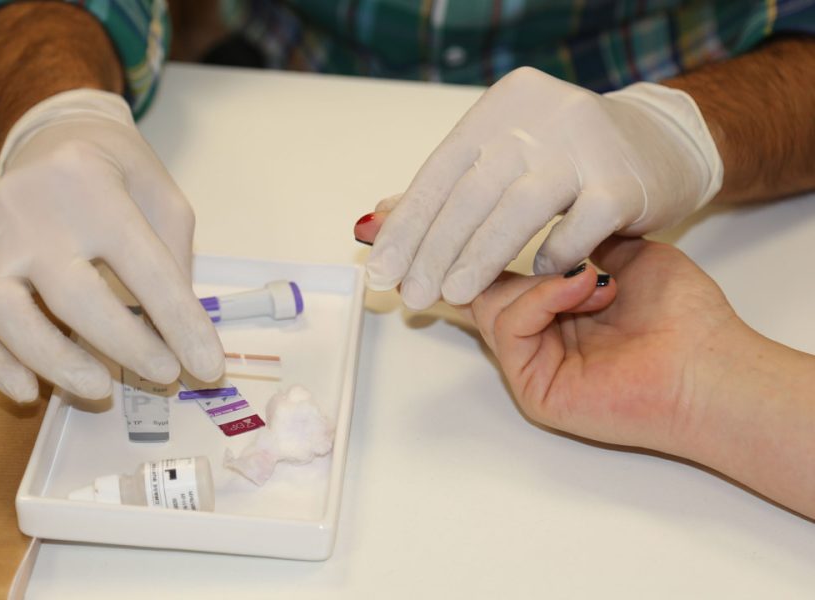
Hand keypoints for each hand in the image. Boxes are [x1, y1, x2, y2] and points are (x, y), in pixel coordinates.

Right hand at [0, 90, 223, 401]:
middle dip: (124, 344)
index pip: (144, 266)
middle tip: (163, 374)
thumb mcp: (163, 198)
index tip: (207, 367)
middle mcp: (33, 208)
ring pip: (0, 309)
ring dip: (50, 359)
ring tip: (97, 388)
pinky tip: (27, 390)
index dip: (180, 323)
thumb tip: (179, 339)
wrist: (53, 134)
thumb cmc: (117, 171)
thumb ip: (173, 261)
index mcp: (95, 186)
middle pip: (72, 292)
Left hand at [364, 66, 722, 308]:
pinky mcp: (625, 180)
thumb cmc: (568, 159)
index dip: (407, 225)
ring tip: (454, 296)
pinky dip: (552, 258)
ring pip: (519, 208)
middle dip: (435, 250)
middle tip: (411, 293)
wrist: (664, 143)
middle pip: (473, 191)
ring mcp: (587, 144)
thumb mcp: (502, 159)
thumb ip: (444, 191)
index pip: (441, 171)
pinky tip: (533, 280)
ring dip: (480, 258)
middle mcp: (542, 116)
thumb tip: (374, 226)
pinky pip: (579, 228)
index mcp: (502, 108)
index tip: (381, 269)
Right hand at [466, 237, 739, 455]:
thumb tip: (560, 216)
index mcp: (558, 315)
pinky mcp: (534, 389)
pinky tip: (583, 286)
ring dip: (541, 280)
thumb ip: (587, 239)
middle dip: (517, 260)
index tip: (512, 214)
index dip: (501, 248)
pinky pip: (508, 329)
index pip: (501, 279)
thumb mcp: (632, 255)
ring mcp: (534, 367)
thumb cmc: (686, 317)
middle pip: (483, 290)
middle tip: (573, 258)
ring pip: (489, 305)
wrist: (712, 366)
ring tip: (594, 279)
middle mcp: (540, 342)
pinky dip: (539, 298)